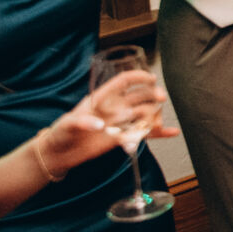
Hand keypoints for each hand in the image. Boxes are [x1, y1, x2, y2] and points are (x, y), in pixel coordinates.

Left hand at [47, 71, 178, 175]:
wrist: (60, 154)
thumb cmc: (61, 134)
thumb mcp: (67, 124)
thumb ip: (82, 122)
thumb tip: (100, 125)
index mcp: (102, 98)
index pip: (124, 82)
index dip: (138, 77)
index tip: (151, 78)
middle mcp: (115, 108)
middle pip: (140, 96)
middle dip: (152, 95)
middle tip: (160, 99)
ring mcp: (120, 123)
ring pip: (144, 114)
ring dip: (154, 115)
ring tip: (157, 124)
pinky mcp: (123, 138)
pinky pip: (144, 134)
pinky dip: (158, 134)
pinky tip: (172, 132)